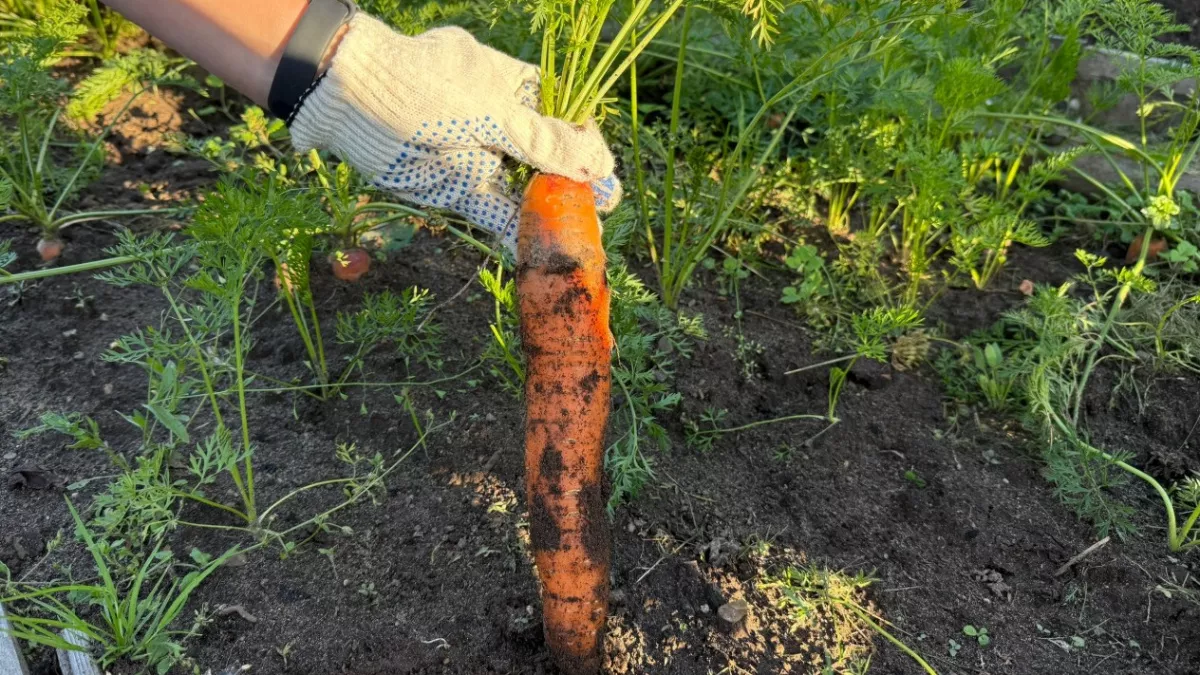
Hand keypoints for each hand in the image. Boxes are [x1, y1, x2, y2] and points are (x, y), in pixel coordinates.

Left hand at [288, 14, 620, 249]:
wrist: (348, 98)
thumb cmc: (425, 89)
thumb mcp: (492, 113)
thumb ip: (545, 142)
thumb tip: (600, 164)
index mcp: (522, 93)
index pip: (571, 130)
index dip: (591, 159)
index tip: (607, 187)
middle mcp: (507, 128)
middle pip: (553, 167)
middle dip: (577, 196)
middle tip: (598, 224)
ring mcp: (483, 161)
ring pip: (527, 196)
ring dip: (552, 220)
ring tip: (580, 247)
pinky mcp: (460, 191)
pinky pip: (497, 215)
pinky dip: (517, 236)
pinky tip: (540, 256)